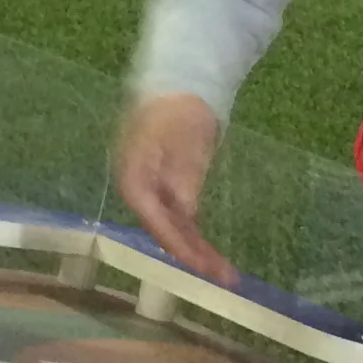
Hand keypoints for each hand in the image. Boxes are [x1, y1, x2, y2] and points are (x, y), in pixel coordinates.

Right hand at [112, 93, 233, 282]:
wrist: (178, 85)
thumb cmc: (179, 109)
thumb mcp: (186, 140)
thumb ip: (184, 176)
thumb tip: (187, 212)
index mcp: (136, 182)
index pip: (157, 223)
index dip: (180, 246)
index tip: (201, 266)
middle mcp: (143, 194)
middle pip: (168, 232)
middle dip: (195, 256)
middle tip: (224, 277)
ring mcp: (156, 193)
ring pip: (177, 229)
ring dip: (199, 251)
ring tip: (226, 275)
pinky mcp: (172, 190)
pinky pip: (183, 220)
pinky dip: (197, 236)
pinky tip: (212, 256)